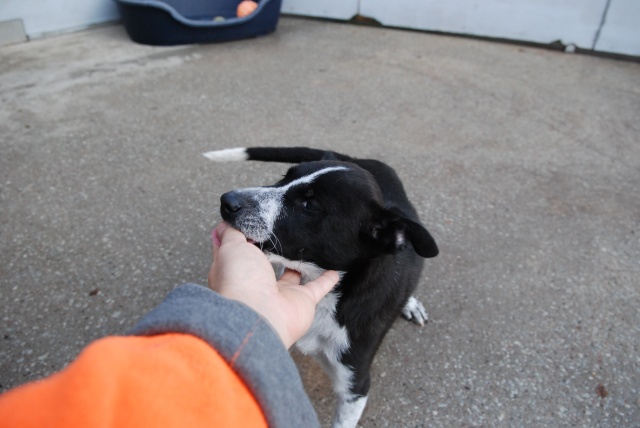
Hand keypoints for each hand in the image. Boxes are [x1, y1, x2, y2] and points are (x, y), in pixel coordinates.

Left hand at [208, 222, 338, 348]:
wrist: (258, 315)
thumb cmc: (240, 281)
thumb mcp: (230, 248)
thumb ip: (231, 234)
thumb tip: (225, 224)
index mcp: (237, 272)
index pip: (238, 252)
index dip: (240, 238)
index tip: (247, 223)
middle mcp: (257, 285)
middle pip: (265, 265)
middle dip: (270, 252)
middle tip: (279, 233)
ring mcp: (280, 294)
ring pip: (292, 275)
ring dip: (298, 264)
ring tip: (305, 248)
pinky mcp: (302, 301)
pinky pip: (318, 287)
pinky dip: (327, 280)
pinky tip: (334, 271)